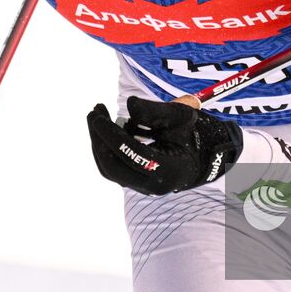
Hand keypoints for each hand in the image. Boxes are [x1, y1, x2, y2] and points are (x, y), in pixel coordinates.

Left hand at [86, 96, 242, 194]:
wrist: (196, 154)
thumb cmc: (189, 133)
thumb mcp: (180, 117)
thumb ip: (157, 110)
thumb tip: (130, 104)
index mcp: (169, 170)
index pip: (134, 155)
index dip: (113, 136)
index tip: (98, 117)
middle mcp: (153, 185)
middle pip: (115, 168)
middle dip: (100, 139)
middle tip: (93, 113)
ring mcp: (141, 187)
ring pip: (110, 170)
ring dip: (99, 142)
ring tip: (97, 115)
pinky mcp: (133, 182)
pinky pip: (113, 167)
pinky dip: (107, 147)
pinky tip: (109, 126)